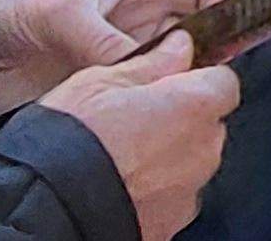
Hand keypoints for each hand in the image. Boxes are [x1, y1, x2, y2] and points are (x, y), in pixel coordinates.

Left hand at [0, 0, 235, 110]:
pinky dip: (152, 112)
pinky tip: (148, 122)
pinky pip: (147, 101)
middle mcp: (147, 24)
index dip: (228, 4)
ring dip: (180, 88)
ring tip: (175, 105)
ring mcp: (133, 59)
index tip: (234, 33)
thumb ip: (103, 39)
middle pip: (201, 36)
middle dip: (211, 57)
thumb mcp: (64, 12)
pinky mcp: (115, 90)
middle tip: (205, 82)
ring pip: (178, 73)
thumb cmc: (21, 9)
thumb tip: (141, 68)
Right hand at [39, 33, 241, 240]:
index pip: (223, 82)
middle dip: (181, 118)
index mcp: (195, 106)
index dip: (196, 78)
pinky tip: (120, 181)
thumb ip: (153, 63)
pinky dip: (153, 188)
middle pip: (207, 125)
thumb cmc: (71, 139)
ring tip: (121, 153)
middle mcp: (203, 150)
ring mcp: (189, 191)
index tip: (170, 79)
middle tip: (135, 117)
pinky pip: (172, 196)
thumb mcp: (102, 80)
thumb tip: (179, 47)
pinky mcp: (171, 222)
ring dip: (167, 155)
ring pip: (189, 162)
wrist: (48, 205)